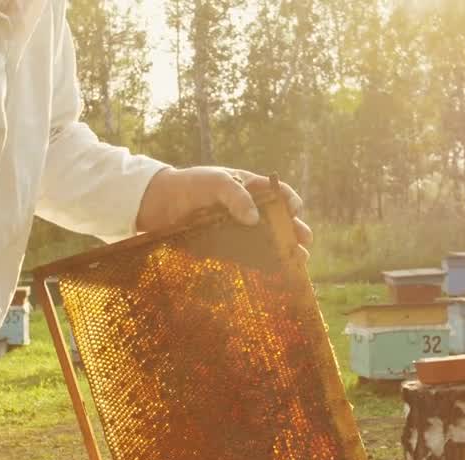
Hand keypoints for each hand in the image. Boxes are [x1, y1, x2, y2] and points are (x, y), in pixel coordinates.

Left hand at [135, 167, 312, 253]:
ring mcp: (240, 230)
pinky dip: (264, 264)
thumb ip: (236, 197)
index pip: (279, 194)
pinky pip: (250, 257)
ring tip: (299, 261)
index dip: (290, 202)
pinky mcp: (228, 248)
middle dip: (294, 231)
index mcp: (251, 188)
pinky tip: (277, 271)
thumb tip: (254, 219)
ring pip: (268, 241)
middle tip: (304, 242)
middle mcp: (250, 210)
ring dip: (285, 251)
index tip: (293, 211)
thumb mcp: (216, 182)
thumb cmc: (191, 186)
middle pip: (279, 221)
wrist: (161, 205)